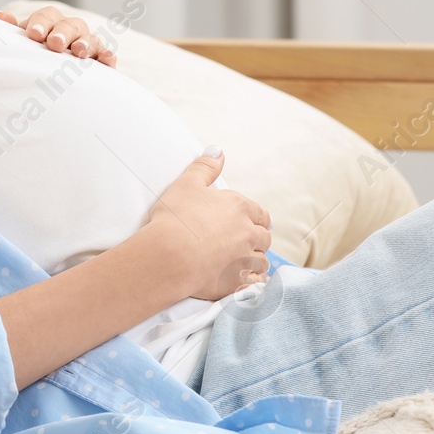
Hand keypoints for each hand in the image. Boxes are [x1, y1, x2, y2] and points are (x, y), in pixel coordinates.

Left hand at [0, 5, 115, 67]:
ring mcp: (87, 46)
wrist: (48, 83)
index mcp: (50, 23)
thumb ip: (12, 32)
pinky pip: (107, 56)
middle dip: (63, 33)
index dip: (41, 23)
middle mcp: (70, 31)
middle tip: (54, 44)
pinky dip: (108, 56)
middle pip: (71, 25)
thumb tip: (1, 16)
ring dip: (85, 44)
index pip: (48, 16)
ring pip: (90, 39)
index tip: (33, 35)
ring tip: (78, 52)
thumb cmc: (33, 57)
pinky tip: (106, 60)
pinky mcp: (100, 63)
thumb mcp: (21, 44)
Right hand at [141, 148, 271, 301]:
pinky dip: (254, 281)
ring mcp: (243, 259)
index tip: (263, 222)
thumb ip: (205, 166)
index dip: (260, 218)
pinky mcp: (236, 282)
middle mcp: (247, 233)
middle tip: (255, 242)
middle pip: (264, 238)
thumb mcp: (187, 184)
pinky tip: (250, 281)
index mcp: (238, 208)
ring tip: (250, 262)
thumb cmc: (175, 218)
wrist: (169, 255)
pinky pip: (254, 283)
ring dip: (257, 260)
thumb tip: (218, 150)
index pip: (259, 213)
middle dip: (260, 239)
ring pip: (261, 261)